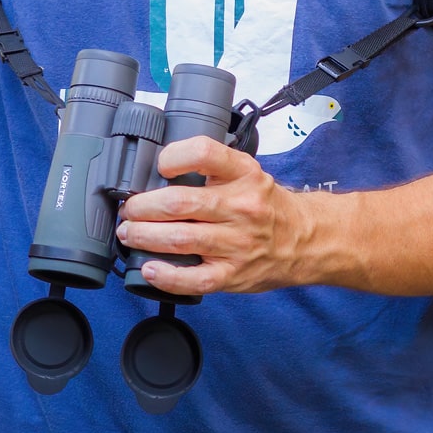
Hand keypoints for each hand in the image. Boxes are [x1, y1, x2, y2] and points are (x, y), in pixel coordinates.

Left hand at [114, 135, 307, 295]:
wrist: (304, 240)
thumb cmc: (264, 205)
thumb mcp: (246, 172)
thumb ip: (210, 167)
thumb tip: (157, 170)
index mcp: (243, 174)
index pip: (204, 153)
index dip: (174, 157)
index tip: (159, 166)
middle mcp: (241, 207)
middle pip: (179, 203)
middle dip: (143, 207)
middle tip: (129, 209)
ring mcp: (237, 244)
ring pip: (180, 239)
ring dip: (144, 236)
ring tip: (128, 233)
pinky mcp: (233, 275)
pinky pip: (195, 279)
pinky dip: (166, 276)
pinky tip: (149, 268)